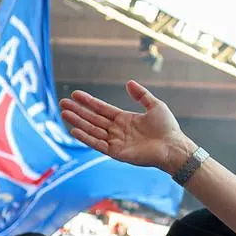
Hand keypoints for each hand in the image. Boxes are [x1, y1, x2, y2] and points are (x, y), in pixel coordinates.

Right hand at [59, 81, 189, 172]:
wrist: (174, 147)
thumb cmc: (167, 128)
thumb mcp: (155, 106)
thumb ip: (141, 95)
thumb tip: (129, 82)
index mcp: (125, 119)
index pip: (102, 109)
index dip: (89, 102)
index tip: (75, 94)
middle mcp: (117, 130)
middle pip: (93, 118)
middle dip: (78, 111)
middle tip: (62, 102)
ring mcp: (116, 141)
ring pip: (92, 130)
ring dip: (78, 122)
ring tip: (64, 113)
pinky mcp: (116, 153)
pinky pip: (98, 144)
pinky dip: (86, 138)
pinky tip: (74, 130)